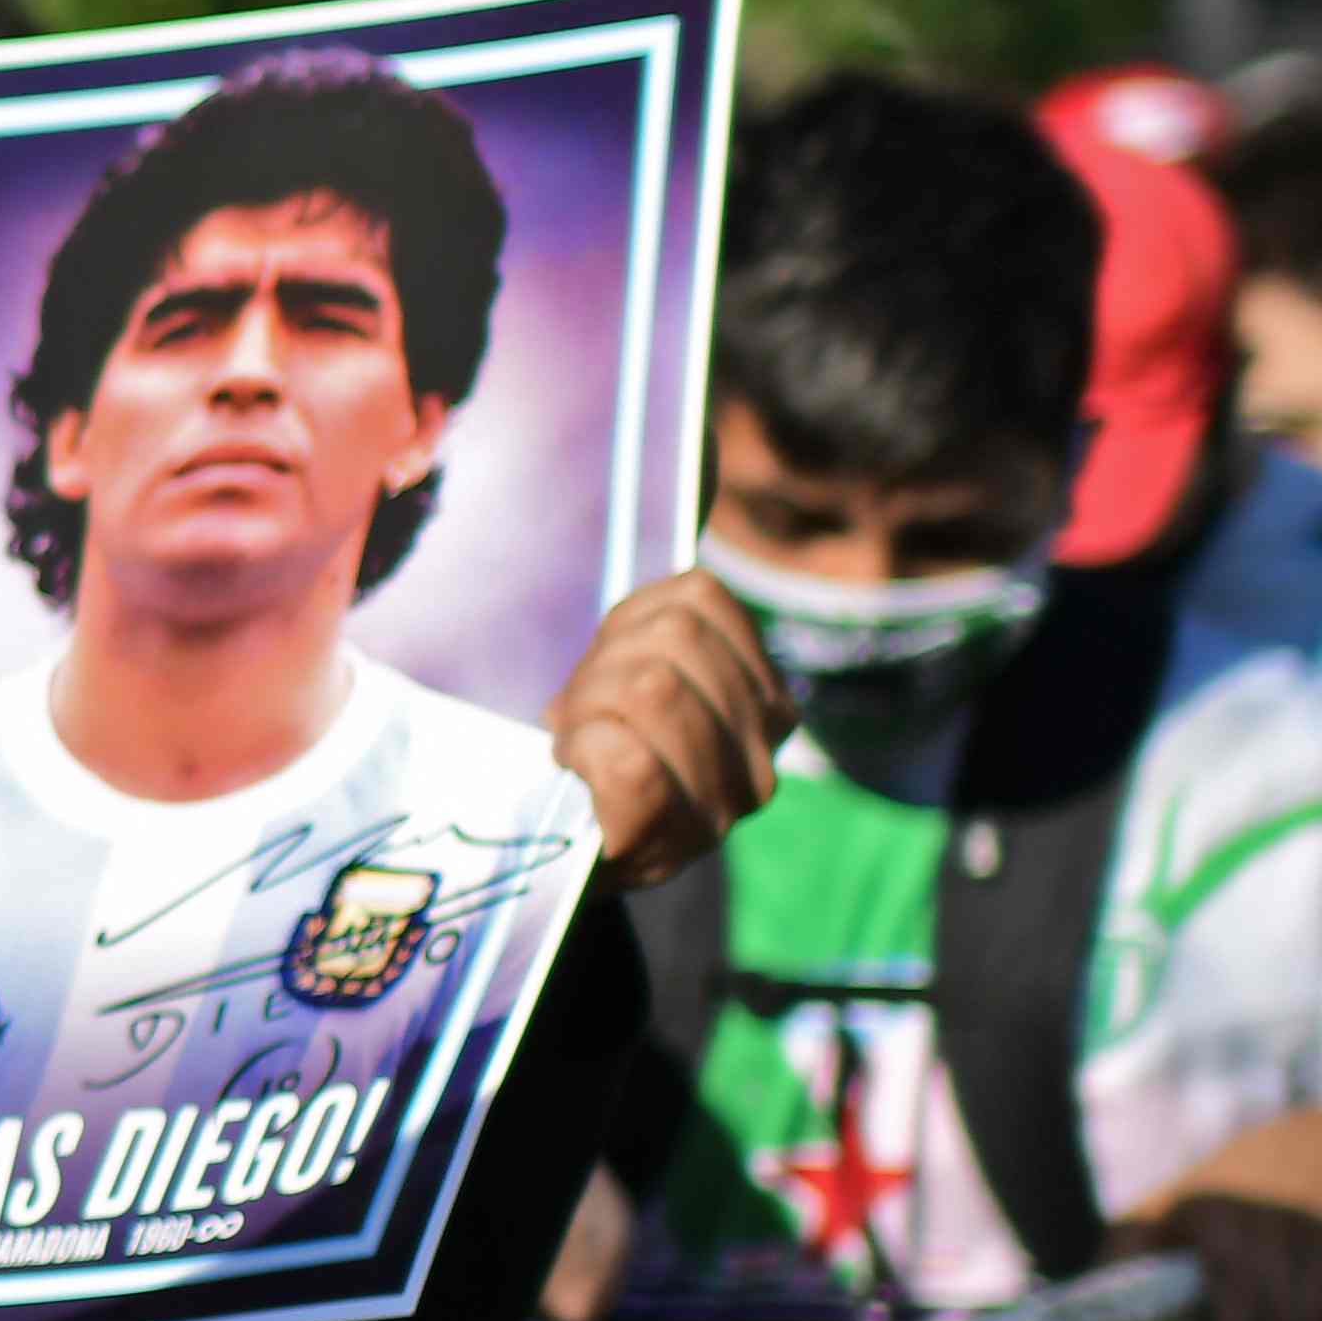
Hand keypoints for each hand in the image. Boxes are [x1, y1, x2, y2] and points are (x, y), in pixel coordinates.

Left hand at [544, 569, 785, 892]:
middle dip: (605, 664)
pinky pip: (625, 758)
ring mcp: (721, 806)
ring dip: (586, 705)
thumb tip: (705, 473)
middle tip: (586, 713)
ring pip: (649, 688)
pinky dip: (581, 748)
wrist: (556, 847)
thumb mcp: (637, 663)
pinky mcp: (668, 839)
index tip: (615, 668)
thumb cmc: (596, 744)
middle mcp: (762, 757)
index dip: (634, 618)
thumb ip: (672, 604)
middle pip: (675, 639)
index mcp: (765, 702)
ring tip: (580, 740)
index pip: (702, 599)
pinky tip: (576, 766)